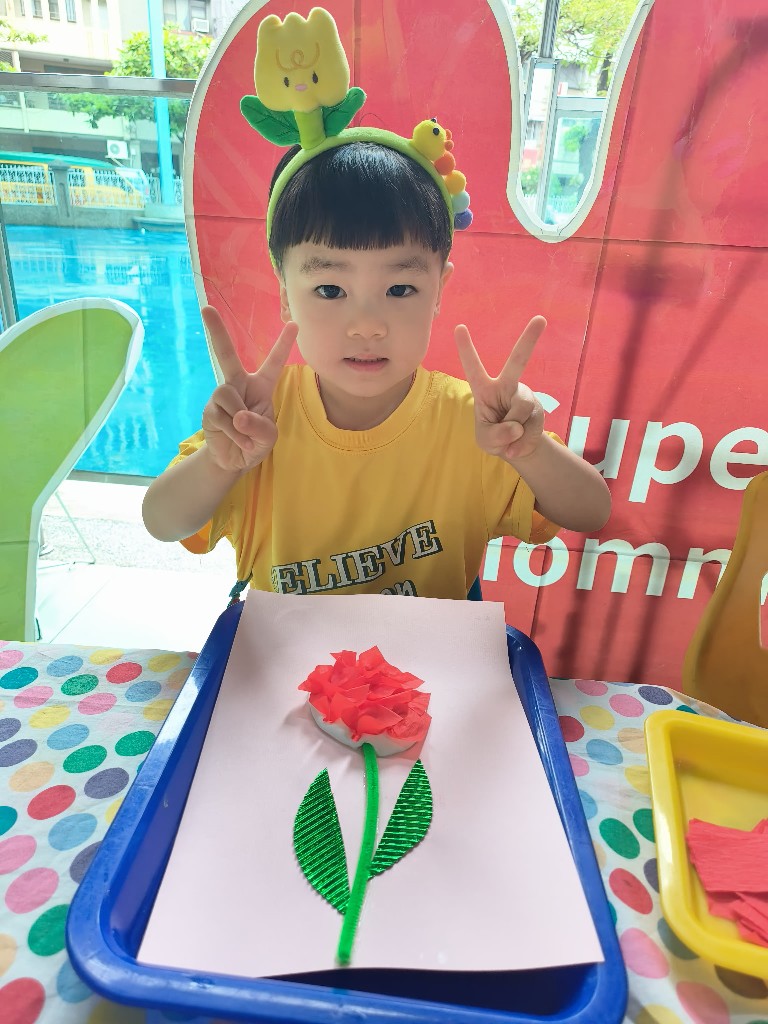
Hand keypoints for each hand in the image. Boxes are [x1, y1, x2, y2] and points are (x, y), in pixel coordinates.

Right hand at [201, 306, 296, 472]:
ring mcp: (221, 396)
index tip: (294, 324)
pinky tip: (235, 439)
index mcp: (261, 386)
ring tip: (244, 435)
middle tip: (206, 307)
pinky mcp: (209, 410)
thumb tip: (239, 416)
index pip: (273, 363)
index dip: (283, 344)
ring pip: (227, 395)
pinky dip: (233, 432)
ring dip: (239, 420)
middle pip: (226, 354)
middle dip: (216, 331)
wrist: (232, 460)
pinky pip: (220, 415)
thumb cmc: (255, 442)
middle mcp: (239, 385)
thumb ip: (259, 426)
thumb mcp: (267, 437)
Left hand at [455, 317, 546, 462]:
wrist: (518, 449)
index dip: (466, 349)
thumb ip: (496, 436)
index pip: (473, 368)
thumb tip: (515, 427)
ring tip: (510, 440)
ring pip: (522, 408)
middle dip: (529, 340)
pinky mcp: (538, 409)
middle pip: (518, 361)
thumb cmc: (495, 437)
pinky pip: (532, 425)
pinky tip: (519, 444)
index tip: (458, 327)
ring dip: (514, 430)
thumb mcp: (486, 441)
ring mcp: (525, 396)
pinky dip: (524, 441)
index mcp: (485, 389)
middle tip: (540, 319)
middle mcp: (507, 386)